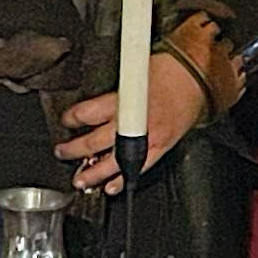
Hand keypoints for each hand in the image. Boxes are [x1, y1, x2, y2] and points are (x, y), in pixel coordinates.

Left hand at [53, 58, 213, 195]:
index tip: (65, 121)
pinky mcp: (160, 147)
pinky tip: (110, 187)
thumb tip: (95, 100)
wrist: (196, 78)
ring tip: (80, 180)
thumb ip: (114, 90)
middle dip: (74, 150)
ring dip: (93, 173)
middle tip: (61, 152)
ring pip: (113, 161)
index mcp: (124, 100)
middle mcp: (133, 122)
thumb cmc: (168, 71)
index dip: (71, 118)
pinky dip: (123, 179)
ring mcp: (146, 138)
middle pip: (94, 142)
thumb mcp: (133, 71)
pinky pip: (139, 168)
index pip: (87, 114)